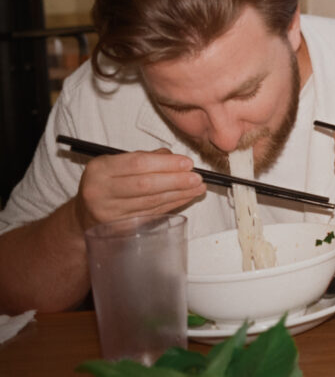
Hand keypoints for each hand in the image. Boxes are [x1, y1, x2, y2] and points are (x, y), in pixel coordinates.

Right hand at [74, 149, 205, 231]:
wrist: (86, 213)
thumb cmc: (107, 182)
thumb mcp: (117, 163)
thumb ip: (146, 157)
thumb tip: (175, 158)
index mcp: (100, 169)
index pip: (137, 164)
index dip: (166, 164)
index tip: (187, 163)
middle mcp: (100, 191)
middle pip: (145, 185)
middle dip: (176, 181)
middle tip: (197, 177)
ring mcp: (109, 212)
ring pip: (151, 202)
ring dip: (179, 194)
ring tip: (198, 187)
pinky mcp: (120, 227)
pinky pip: (152, 213)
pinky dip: (172, 204)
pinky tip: (186, 198)